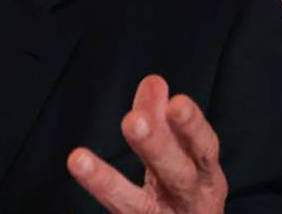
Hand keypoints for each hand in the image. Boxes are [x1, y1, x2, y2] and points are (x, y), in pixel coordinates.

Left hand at [68, 75, 225, 212]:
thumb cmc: (185, 195)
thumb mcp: (182, 159)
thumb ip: (164, 122)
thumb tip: (154, 81)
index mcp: (204, 176)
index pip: (203, 148)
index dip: (192, 127)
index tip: (178, 103)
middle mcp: (191, 202)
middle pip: (177, 176)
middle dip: (157, 147)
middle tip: (135, 122)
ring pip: (138, 206)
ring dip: (108, 184)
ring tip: (78, 159)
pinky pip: (121, 213)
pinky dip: (99, 193)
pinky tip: (77, 171)